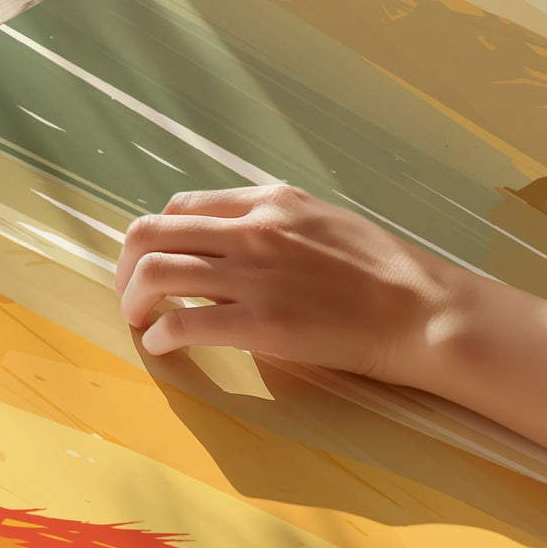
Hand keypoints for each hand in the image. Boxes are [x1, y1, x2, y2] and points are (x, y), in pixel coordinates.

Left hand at [114, 184, 464, 383]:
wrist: (419, 310)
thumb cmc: (381, 271)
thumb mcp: (322, 221)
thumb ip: (273, 224)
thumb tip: (231, 243)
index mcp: (268, 201)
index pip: (182, 206)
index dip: (155, 237)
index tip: (153, 262)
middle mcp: (253, 229)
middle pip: (153, 232)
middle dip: (126, 266)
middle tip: (131, 295)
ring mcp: (254, 275)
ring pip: (155, 272)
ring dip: (133, 300)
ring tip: (139, 321)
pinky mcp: (260, 322)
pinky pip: (183, 322)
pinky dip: (160, 335)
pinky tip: (164, 346)